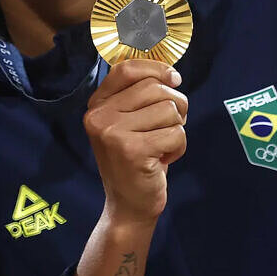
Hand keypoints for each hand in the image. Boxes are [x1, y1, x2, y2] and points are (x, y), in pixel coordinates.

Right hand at [83, 60, 187, 227]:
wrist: (128, 206)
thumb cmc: (136, 160)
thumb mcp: (129, 123)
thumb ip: (141, 96)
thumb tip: (172, 75)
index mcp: (97, 105)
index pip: (126, 69)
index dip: (156, 69)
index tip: (175, 80)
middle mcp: (99, 116)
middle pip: (155, 88)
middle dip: (175, 106)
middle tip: (168, 128)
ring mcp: (112, 133)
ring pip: (169, 110)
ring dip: (177, 130)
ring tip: (161, 147)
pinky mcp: (131, 150)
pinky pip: (176, 133)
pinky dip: (179, 148)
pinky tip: (162, 161)